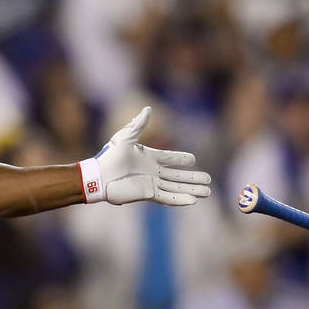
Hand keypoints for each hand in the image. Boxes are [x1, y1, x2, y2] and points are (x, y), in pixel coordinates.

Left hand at [84, 107, 211, 204]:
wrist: (99, 175)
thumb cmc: (110, 156)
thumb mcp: (126, 137)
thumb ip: (139, 124)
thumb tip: (149, 109)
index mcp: (148, 158)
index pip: (169, 159)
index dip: (181, 159)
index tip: (193, 159)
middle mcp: (152, 172)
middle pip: (178, 176)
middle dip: (193, 179)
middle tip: (208, 180)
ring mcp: (151, 184)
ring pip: (176, 188)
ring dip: (191, 190)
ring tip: (207, 192)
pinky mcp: (148, 194)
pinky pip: (168, 197)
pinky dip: (180, 200)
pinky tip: (193, 200)